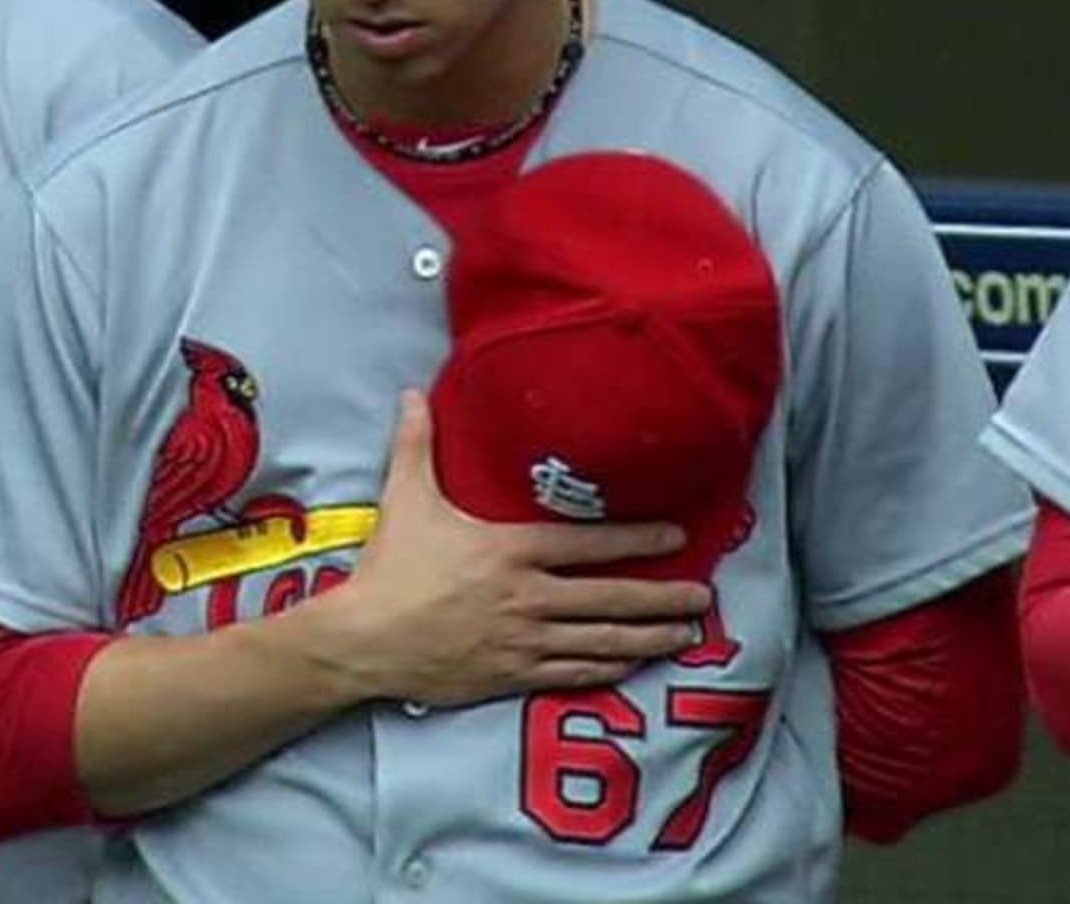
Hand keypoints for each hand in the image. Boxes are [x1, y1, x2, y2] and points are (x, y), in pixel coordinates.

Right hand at [316, 391, 714, 707]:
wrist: (366, 640)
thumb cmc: (389, 569)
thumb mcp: (405, 499)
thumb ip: (417, 446)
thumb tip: (414, 395)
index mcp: (510, 551)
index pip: (588, 544)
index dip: (638, 539)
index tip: (676, 538)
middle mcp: (529, 597)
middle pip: (612, 598)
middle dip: (664, 597)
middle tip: (703, 597)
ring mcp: (525, 640)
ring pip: (603, 641)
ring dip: (649, 637)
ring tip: (683, 633)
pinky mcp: (515, 674)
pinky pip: (575, 673)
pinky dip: (610, 668)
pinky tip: (630, 664)